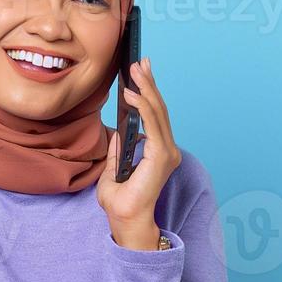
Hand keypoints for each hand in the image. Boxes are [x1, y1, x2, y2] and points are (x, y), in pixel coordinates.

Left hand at [97, 56, 181, 248]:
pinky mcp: (161, 156)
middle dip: (149, 83)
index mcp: (158, 152)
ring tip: (137, 69)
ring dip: (147, 88)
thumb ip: (120, 149)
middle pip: (159, 109)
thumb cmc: (120, 201)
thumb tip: (117, 131)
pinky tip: (133, 93)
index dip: (149, 92)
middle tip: (140, 61)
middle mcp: (167, 150)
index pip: (155, 116)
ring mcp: (166, 152)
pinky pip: (152, 124)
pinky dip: (143, 106)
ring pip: (158, 112)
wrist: (125, 220)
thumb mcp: (114, 168)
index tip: (141, 72)